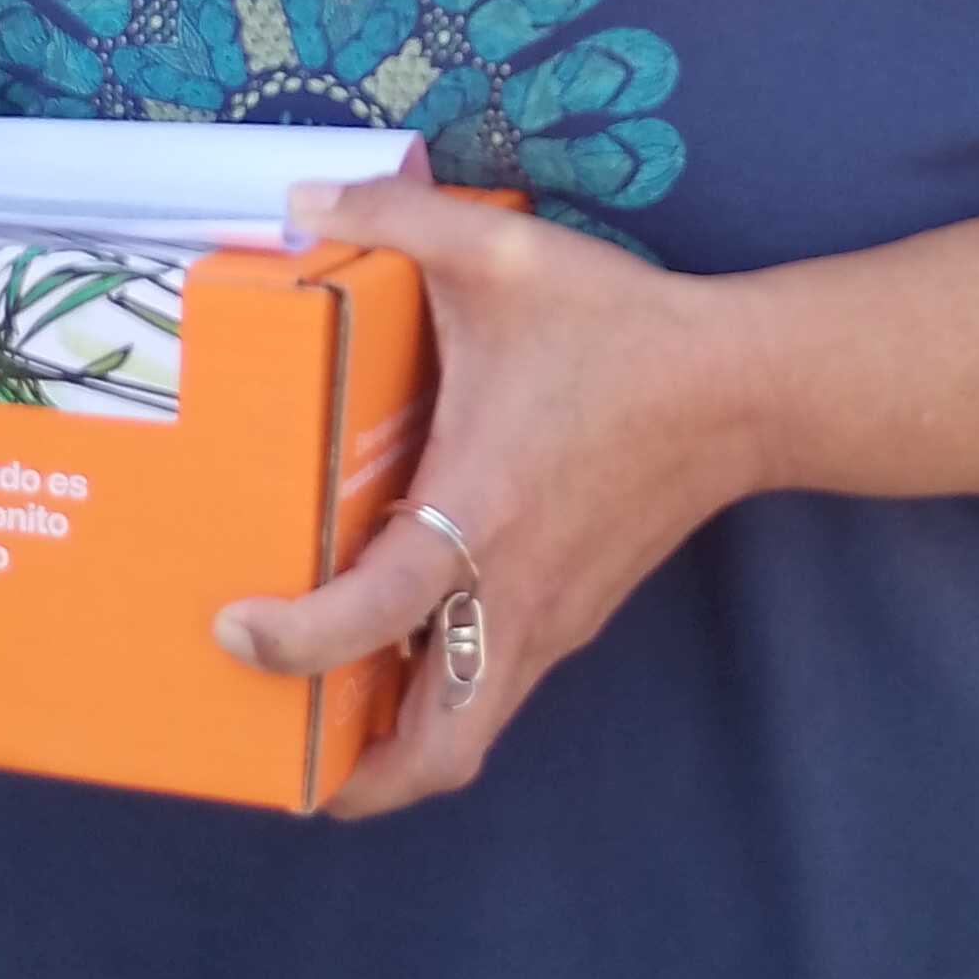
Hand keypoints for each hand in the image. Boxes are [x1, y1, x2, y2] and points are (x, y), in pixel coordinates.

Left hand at [214, 180, 756, 819]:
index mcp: (482, 515)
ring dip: (396, 751)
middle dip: (354, 779)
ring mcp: (551, 619)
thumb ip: (395, 217)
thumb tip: (296, 199)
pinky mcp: (574, 616)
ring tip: (321, 723)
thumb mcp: (502, 252)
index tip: (234, 627)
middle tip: (278, 750)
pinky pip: (495, 688)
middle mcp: (514, 594)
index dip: (295, 642)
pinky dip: (440, 697)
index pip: (375, 618)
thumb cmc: (618, 328)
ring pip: (470, 737)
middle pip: (438, 754)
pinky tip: (398, 649)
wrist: (744, 385)